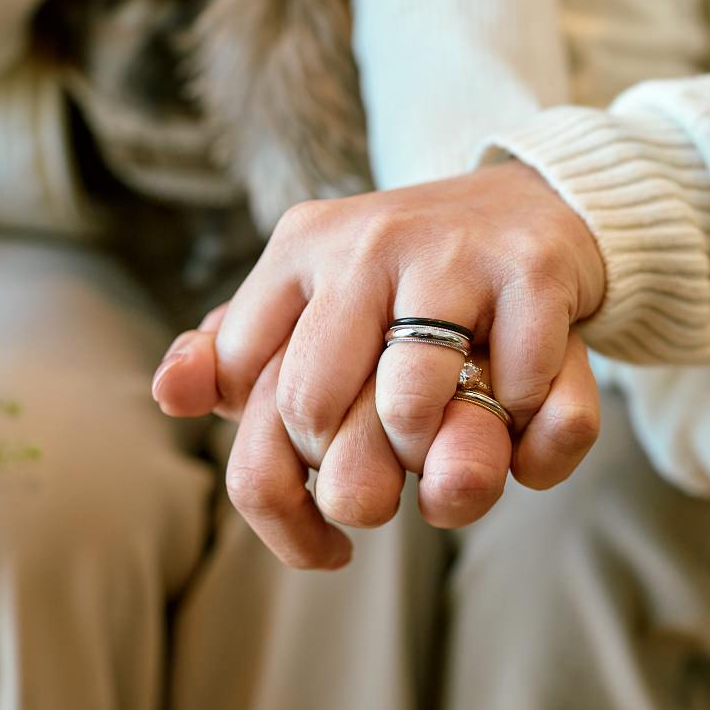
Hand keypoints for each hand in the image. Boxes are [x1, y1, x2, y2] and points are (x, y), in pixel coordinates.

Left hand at [154, 161, 605, 566]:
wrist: (537, 204)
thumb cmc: (414, 277)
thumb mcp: (318, 296)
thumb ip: (238, 348)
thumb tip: (171, 392)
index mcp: (302, 250)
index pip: (244, 393)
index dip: (276, 480)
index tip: (320, 505)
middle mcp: (365, 242)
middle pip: (311, 412)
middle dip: (350, 480)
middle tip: (389, 487)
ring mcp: (451, 252)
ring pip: (410, 411)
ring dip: (437, 463)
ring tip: (454, 449)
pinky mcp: (532, 271)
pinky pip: (516, 398)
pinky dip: (527, 438)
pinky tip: (523, 414)